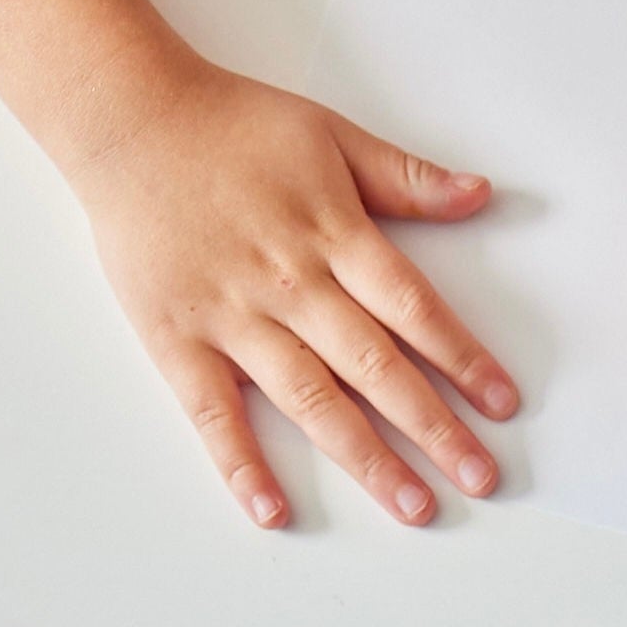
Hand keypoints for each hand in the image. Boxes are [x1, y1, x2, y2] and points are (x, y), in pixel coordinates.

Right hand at [70, 57, 518, 525]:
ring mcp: (233, 318)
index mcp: (332, 235)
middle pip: (375, 366)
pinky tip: (272, 512)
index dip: (462, 357)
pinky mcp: (178, 340)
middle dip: (434, 427)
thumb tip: (479, 195)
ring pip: (311, 399)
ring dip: (366, 458)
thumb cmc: (231, 127)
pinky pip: (212, 412)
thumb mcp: (329, 134)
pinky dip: (240, 464)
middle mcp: (290, 284)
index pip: (413, 308)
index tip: (502, 404)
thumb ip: (404, 178)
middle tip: (481, 476)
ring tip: (415, 506)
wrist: (124, 113)